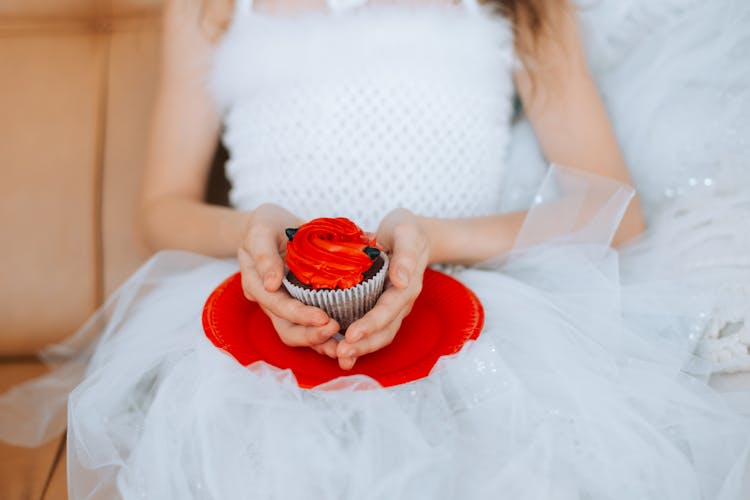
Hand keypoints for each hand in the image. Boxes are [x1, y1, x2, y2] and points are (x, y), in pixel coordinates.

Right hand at [238, 204, 339, 357]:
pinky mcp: (302, 304)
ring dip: (321, 342)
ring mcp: (286, 305)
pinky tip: (348, 336)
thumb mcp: (260, 231)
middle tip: (336, 331)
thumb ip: (264, 255)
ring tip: (345, 345)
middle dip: (311, 335)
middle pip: (287, 329)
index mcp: (257, 284)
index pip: (277, 306)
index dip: (299, 315)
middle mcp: (271, 301)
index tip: (323, 318)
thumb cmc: (265, 225)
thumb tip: (271, 284)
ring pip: (299, 334)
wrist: (273, 225)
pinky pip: (312, 325)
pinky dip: (327, 334)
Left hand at [336, 208, 430, 369]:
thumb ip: (407, 256)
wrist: (411, 234)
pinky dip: (358, 342)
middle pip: (385, 331)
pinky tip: (338, 349)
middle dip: (364, 344)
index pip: (388, 310)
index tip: (350, 334)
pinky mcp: (381, 307)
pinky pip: (372, 330)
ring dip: (361, 348)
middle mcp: (401, 302)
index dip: (370, 324)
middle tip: (340, 353)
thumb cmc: (407, 231)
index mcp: (407, 286)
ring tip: (339, 356)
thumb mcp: (408, 233)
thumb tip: (402, 282)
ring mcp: (393, 308)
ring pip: (380, 335)